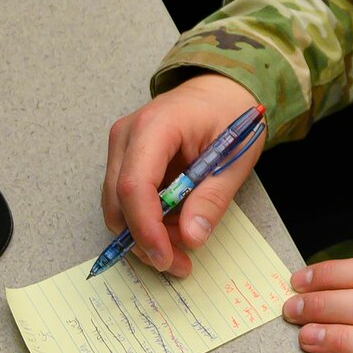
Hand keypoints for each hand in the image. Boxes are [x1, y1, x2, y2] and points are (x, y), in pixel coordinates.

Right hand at [101, 74, 264, 278]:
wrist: (220, 88)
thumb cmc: (230, 114)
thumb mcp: (235, 157)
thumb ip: (212, 198)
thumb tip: (191, 238)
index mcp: (156, 126)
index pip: (135, 186)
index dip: (146, 228)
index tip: (166, 257)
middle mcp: (127, 135)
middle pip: (119, 202)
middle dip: (145, 240)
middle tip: (180, 263)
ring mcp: (121, 146)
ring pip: (117, 206)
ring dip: (144, 234)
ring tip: (182, 246)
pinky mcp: (124, 158)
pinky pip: (125, 199)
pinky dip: (144, 220)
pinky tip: (172, 225)